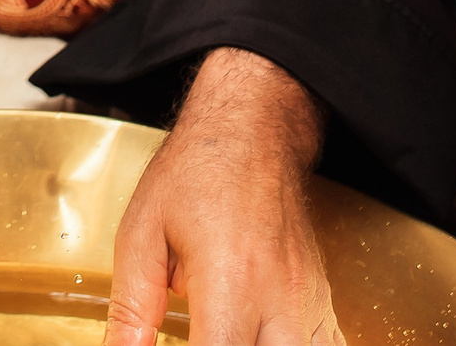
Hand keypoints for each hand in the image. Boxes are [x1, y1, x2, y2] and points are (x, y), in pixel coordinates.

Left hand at [107, 49, 340, 345]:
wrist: (253, 131)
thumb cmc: (197, 172)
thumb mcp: (142, 234)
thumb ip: (131, 308)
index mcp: (231, 281)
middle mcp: (281, 299)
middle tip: (199, 337)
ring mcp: (310, 304)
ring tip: (224, 336)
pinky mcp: (323, 303)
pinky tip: (261, 340)